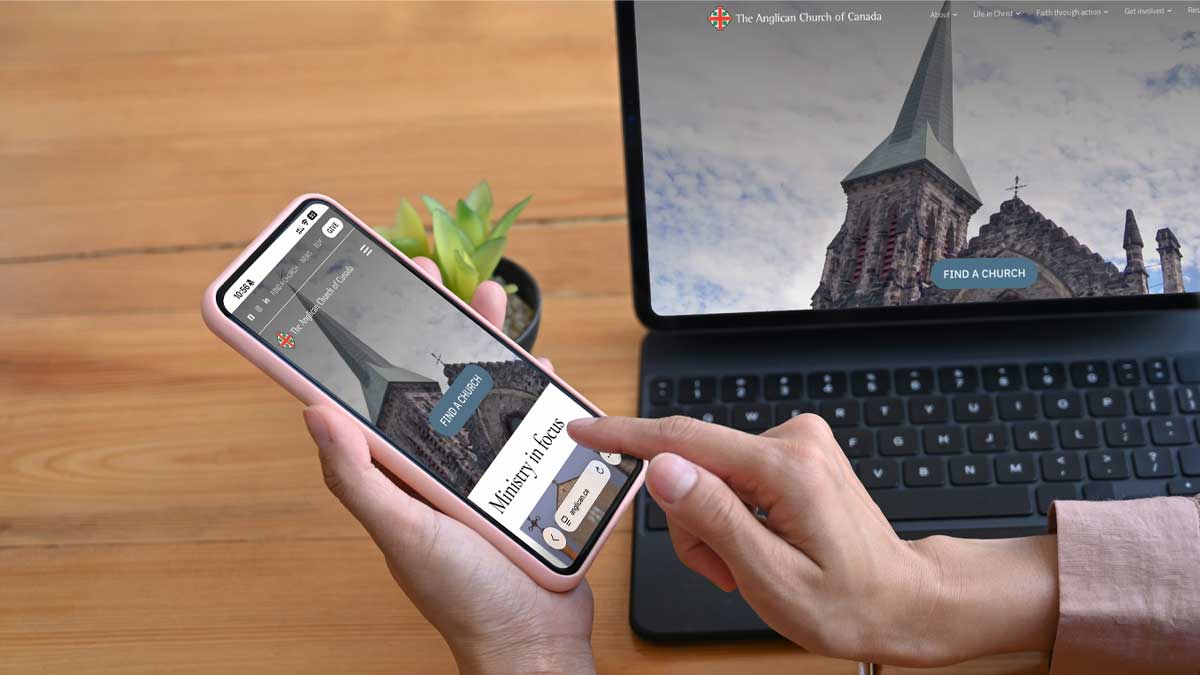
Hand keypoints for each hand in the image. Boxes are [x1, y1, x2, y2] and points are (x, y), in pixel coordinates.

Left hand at [304, 258, 594, 674]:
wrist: (534, 638)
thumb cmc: (463, 596)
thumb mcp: (402, 532)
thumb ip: (359, 476)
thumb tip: (314, 413)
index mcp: (398, 469)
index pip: (371, 394)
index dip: (364, 343)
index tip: (360, 295)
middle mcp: (437, 461)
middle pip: (431, 378)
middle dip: (429, 323)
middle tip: (427, 274)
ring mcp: (484, 465)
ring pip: (483, 389)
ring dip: (484, 342)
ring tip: (487, 299)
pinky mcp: (528, 473)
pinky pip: (530, 419)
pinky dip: (534, 388)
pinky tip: (539, 366)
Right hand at [568, 414, 1058, 665]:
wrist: (903, 600)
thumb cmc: (848, 602)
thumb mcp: (770, 576)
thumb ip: (713, 517)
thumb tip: (663, 467)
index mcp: (786, 466)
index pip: (684, 439)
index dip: (626, 436)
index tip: (585, 431)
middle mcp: (792, 440)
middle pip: (694, 464)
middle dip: (692, 522)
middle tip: (723, 570)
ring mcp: (796, 443)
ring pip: (708, 475)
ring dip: (712, 524)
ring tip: (744, 566)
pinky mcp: (794, 452)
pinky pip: (731, 476)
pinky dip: (730, 514)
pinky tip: (755, 545)